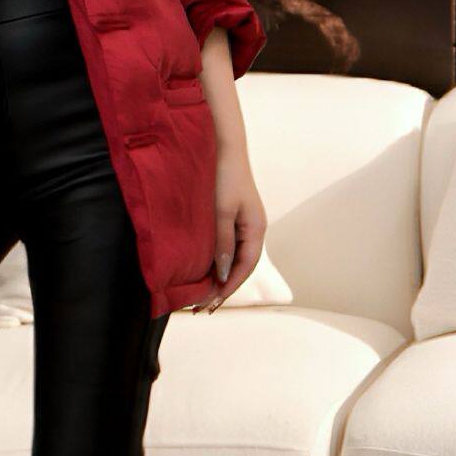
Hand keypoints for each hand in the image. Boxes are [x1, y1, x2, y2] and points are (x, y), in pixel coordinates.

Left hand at [201, 143, 265, 310]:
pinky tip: (203, 272)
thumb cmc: (224, 176)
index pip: (244, 268)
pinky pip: (226, 248)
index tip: (211, 304)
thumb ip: (222, 242)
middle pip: (239, 268)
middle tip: (200, 309)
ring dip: (217, 279)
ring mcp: (243, 225)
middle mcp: (253, 230)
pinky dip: (216, 263)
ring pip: (232, 260)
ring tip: (199, 297)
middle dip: (221, 289)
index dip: (228, 288)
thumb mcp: (221, 211)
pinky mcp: (232, 219)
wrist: (223, 146)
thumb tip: (221, 273)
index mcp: (256, 230)